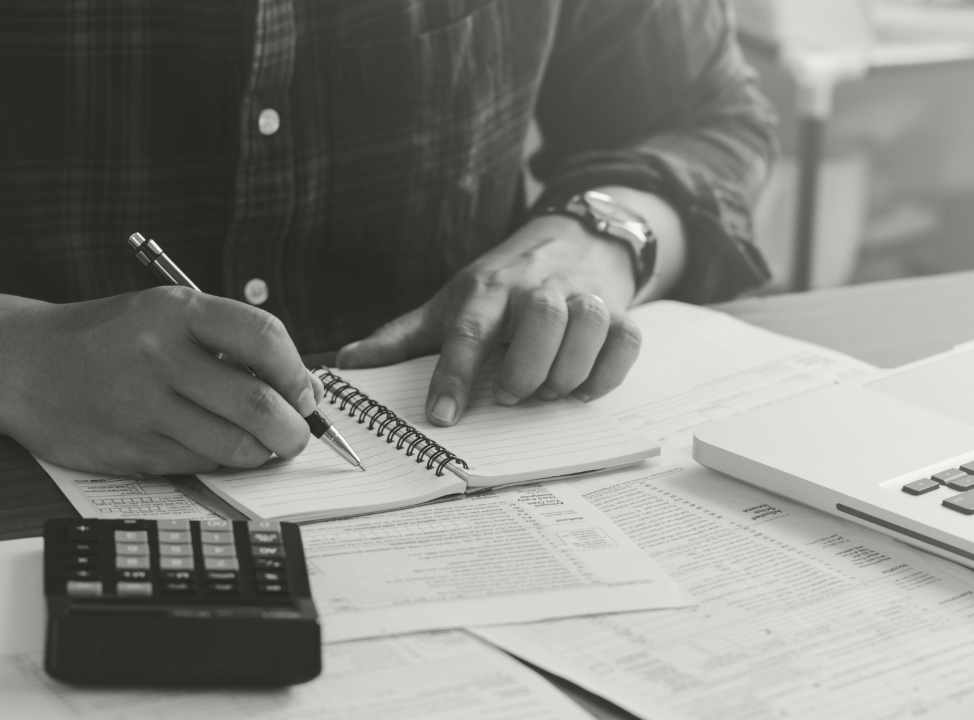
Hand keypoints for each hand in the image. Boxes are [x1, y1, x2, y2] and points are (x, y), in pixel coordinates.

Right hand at [10, 286, 322, 473]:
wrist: (25, 365)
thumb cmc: (111, 339)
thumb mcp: (167, 316)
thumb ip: (231, 343)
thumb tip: (303, 389)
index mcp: (176, 311)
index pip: (264, 337)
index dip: (297, 373)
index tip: (305, 393)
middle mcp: (159, 355)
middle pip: (257, 404)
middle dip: (292, 430)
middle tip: (297, 435)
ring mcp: (142, 406)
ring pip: (233, 445)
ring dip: (261, 452)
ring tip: (261, 444)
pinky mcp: (129, 448)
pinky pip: (199, 463)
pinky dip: (220, 461)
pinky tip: (213, 445)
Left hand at [336, 214, 642, 425]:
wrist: (574, 236)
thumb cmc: (502, 282)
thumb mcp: (450, 302)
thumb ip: (401, 338)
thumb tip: (346, 364)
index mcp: (488, 290)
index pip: (468, 331)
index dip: (453, 376)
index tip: (442, 417)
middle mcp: (537, 288)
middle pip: (542, 320)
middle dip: (527, 369)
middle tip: (510, 397)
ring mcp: (582, 295)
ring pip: (589, 326)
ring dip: (569, 371)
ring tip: (546, 393)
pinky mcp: (619, 309)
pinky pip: (626, 340)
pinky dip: (608, 371)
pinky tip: (584, 388)